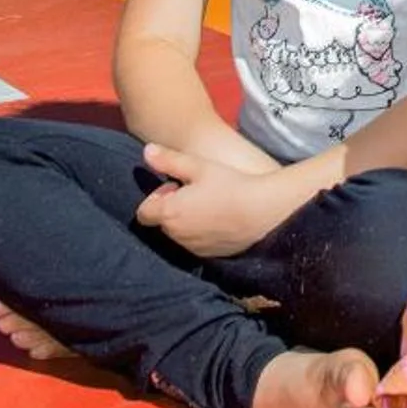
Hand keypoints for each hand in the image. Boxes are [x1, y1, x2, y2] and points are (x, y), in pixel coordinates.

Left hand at [133, 142, 290, 257]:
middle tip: (195, 192)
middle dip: (172, 207)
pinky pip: (195, 244)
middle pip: (162, 222)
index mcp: (169, 213)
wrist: (262, 211)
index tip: (176, 186)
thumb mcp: (198, 166)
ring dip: (185, 221)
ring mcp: (192, 248)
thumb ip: (169, 160)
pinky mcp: (209, 256)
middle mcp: (176, 235)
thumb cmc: (229, 184)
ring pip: (178, 234)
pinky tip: (220, 218)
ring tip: (210, 204)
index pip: (144, 212)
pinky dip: (200, 233)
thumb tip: (146, 151)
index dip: (156, 197)